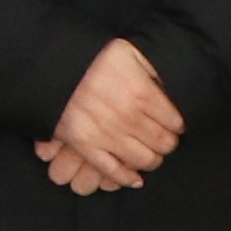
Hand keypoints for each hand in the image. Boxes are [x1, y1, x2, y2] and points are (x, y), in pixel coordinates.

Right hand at [40, 38, 182, 194]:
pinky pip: (113, 170)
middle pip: (163, 143)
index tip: (174, 124)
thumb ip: (152, 70)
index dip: (177, 125)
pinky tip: (135, 178)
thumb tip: (170, 90)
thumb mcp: (129, 52)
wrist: (52, 65)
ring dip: (152, 159)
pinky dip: (127, 178)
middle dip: (168, 143)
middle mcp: (127, 116)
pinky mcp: (86, 145)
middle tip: (163, 139)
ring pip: (144, 159)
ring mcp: (106, 133)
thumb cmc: (93, 57)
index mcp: (141, 92)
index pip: (174, 122)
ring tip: (149, 152)